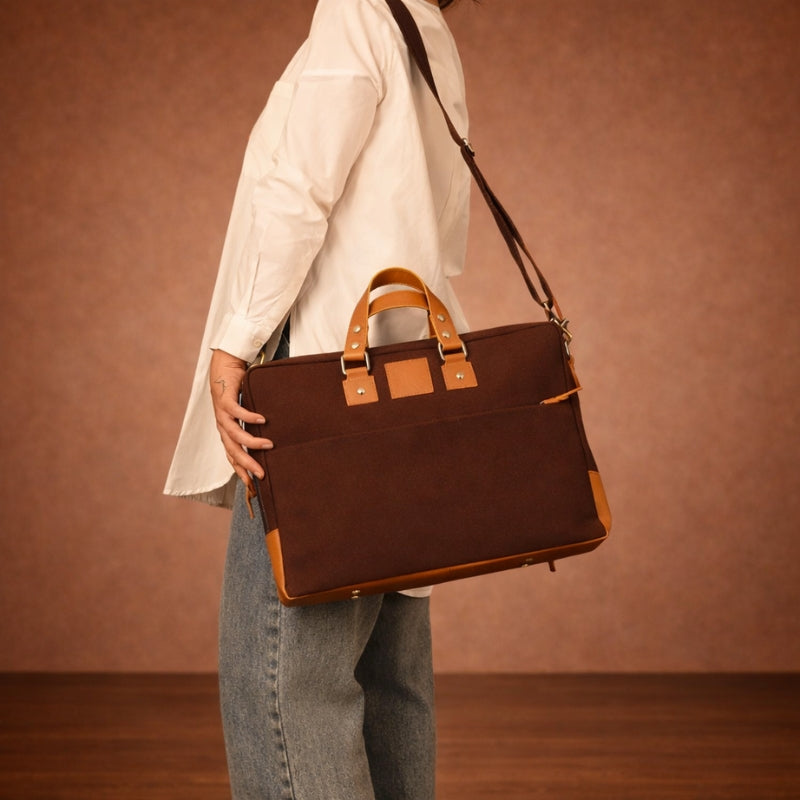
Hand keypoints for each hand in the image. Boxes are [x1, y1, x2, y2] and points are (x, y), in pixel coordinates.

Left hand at [209, 349, 272, 494]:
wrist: (223, 368)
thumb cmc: (236, 392)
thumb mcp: (244, 413)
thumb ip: (253, 425)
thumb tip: (273, 436)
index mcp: (227, 432)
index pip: (232, 457)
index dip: (240, 471)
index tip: (252, 484)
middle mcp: (223, 426)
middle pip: (233, 451)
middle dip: (247, 464)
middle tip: (262, 473)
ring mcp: (222, 414)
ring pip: (235, 435)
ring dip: (251, 442)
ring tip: (268, 445)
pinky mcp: (225, 400)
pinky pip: (237, 412)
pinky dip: (249, 417)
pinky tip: (262, 420)